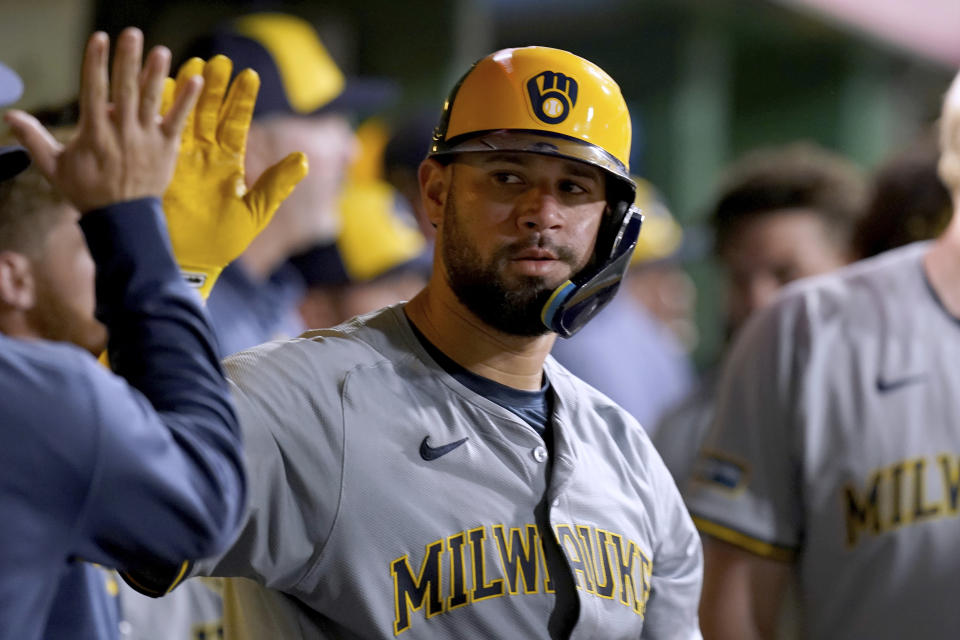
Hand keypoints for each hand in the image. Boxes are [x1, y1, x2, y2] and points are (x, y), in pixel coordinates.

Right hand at [3, 28, 201, 212]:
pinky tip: (196, 80)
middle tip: (132, 34)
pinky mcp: (166, 148)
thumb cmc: (87, 192)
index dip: (96, 63)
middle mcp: (121, 132)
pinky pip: (178, 121)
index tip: (99, 39)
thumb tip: (10, 116)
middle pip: (124, 90)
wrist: (122, 220)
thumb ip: (33, 139)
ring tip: (161, 51)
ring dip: (156, 75)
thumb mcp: (55, 166)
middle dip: (127, 61)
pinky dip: (186, 101)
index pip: (94, 91)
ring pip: (151, 102)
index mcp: (94, 133)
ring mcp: (146, 139)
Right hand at [161, 55, 307, 298]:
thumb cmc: (223, 242)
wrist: (190, 262)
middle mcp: (205, 156)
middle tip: (218, 60)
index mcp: (229, 163)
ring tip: (190, 64)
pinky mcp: (159, 168)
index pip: (236, 123)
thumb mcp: (254, 213)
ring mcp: (180, 159)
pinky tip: (157, 90)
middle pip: (209, 112)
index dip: (241, 100)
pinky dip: (158, 114)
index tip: (249, 75)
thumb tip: (303, 158)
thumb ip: (276, 185)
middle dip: (214, 86)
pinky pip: (158, 136)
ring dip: (186, 91)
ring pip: (183, 117)